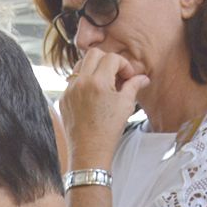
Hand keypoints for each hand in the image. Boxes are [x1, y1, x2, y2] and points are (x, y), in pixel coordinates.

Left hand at [58, 48, 149, 166]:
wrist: (89, 152)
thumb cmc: (109, 130)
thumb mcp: (126, 105)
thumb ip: (133, 86)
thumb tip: (143, 77)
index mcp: (97, 82)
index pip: (111, 58)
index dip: (123, 65)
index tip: (128, 77)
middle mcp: (80, 83)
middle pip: (93, 54)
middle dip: (107, 60)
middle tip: (115, 75)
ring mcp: (69, 90)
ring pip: (80, 65)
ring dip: (94, 69)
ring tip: (104, 84)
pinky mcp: (63, 99)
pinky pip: (73, 81)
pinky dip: (84, 82)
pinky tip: (93, 96)